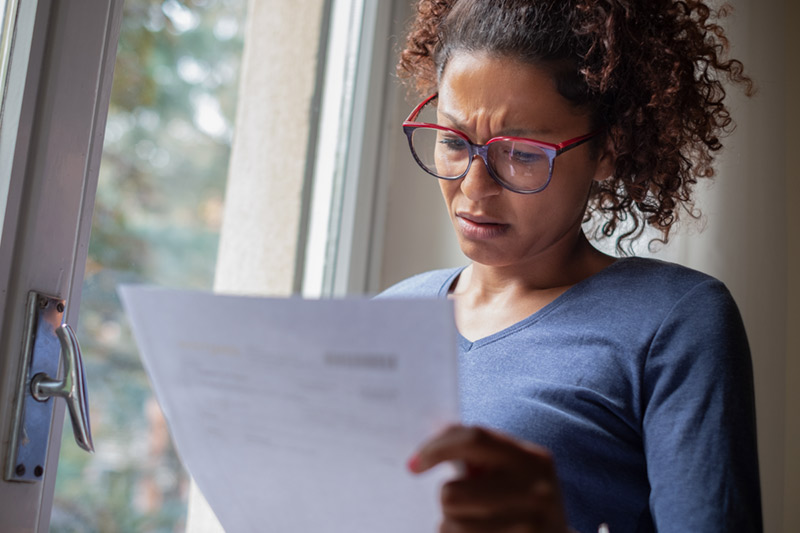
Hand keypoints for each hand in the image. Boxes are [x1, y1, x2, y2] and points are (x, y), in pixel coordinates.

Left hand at [408, 425, 569, 532]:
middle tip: (461, 503)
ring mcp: (529, 525)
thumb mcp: (511, 470)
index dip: (435, 448)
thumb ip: (477, 450)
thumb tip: (434, 428)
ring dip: (451, 524)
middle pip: (452, 492)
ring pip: (451, 523)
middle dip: (446, 498)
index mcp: (532, 459)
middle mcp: (536, 491)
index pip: (473, 439)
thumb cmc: (520, 501)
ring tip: (474, 523)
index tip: (414, 464)